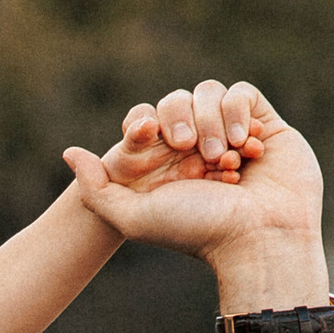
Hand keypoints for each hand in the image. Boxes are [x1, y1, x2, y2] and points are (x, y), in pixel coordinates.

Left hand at [64, 82, 324, 293]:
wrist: (259, 239)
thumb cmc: (198, 231)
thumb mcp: (134, 217)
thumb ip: (96, 189)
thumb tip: (69, 153)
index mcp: (165, 165)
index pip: (145, 121)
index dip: (141, 122)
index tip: (145, 134)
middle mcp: (197, 147)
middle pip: (174, 102)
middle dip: (177, 120)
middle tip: (188, 149)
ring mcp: (230, 134)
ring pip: (208, 93)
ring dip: (211, 123)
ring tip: (223, 160)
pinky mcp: (264, 125)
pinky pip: (242, 94)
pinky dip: (238, 114)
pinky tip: (245, 147)